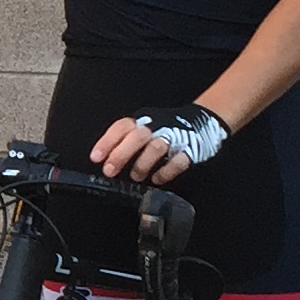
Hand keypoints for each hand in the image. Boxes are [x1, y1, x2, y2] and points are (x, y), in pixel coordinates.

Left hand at [92, 103, 225, 183]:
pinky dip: (166, 171)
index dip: (107, 142)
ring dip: (142, 164)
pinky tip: (157, 179)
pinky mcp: (190, 149)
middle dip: (121, 154)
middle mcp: (157, 127)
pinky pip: (178, 160)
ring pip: (156, 147)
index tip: (95, 157)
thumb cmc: (165, 129)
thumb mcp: (144, 128)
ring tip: (135, 176)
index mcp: (143, 121)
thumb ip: (126, 140)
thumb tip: (105, 160)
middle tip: (109, 171)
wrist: (203, 120)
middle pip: (137, 137)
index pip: (121, 127)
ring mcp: (175, 137)